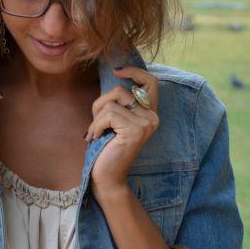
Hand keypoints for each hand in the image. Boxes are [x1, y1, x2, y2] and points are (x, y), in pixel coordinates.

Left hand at [85, 66, 159, 198]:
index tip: (117, 72)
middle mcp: (153, 117)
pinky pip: (108, 114)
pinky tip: (96, 138)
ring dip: (96, 117)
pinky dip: (96, 125)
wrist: (107, 177)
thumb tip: (115, 74)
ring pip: (112, 102)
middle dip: (101, 103)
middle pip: (121, 90)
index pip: (151, 82)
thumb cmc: (106, 148)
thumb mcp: (114, 119)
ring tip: (96, 133)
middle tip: (97, 123)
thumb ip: (119, 102)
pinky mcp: (135, 130)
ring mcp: (146, 124)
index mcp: (150, 113)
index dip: (135, 71)